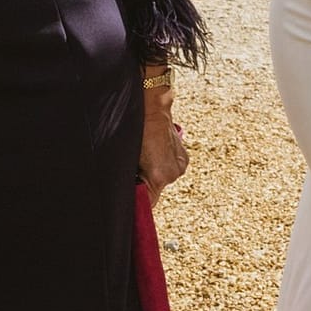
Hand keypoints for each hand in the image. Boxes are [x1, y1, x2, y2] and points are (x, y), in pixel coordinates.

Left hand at [138, 86, 187, 204]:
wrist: (151, 107)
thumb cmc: (134, 130)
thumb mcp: (127, 157)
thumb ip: (131, 180)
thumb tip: (132, 193)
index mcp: (159, 176)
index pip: (147, 203)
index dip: (137, 202)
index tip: (130, 200)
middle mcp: (173, 174)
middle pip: (154, 192)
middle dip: (143, 185)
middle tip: (134, 169)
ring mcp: (180, 167)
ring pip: (162, 181)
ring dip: (152, 175)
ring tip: (144, 158)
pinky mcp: (184, 159)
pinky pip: (170, 170)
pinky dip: (161, 166)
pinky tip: (154, 154)